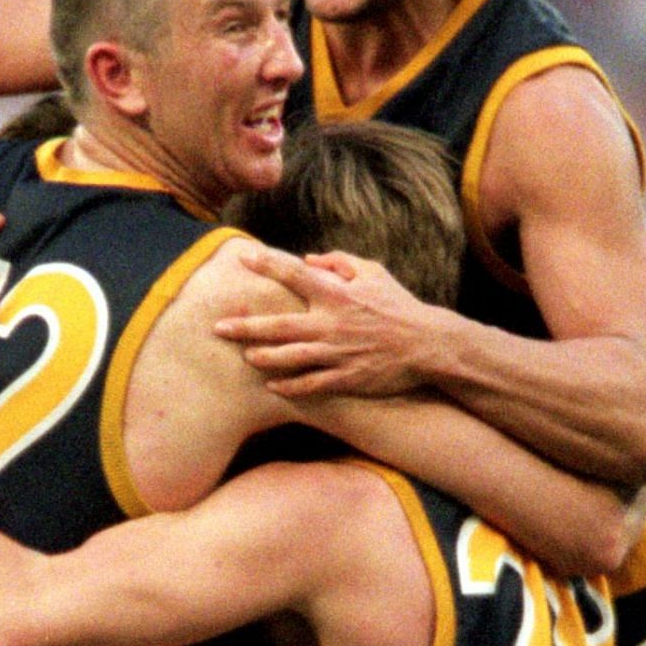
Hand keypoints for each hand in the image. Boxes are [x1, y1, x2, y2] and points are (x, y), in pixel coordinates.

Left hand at [215, 247, 445, 400]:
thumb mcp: (374, 273)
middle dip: (246, 326)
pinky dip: (289, 386)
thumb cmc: (399, 306)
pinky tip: (272, 386)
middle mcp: (331, 324)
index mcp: (337, 294)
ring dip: (263, 357)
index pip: (294, 274)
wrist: (427, 345)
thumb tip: (309, 258)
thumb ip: (340, 263)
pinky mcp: (345, 378)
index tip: (243, 259)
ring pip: (289, 358)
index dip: (268, 265)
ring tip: (245, 356)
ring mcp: (337, 353)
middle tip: (218, 327)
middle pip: (279, 324)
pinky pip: (310, 384)